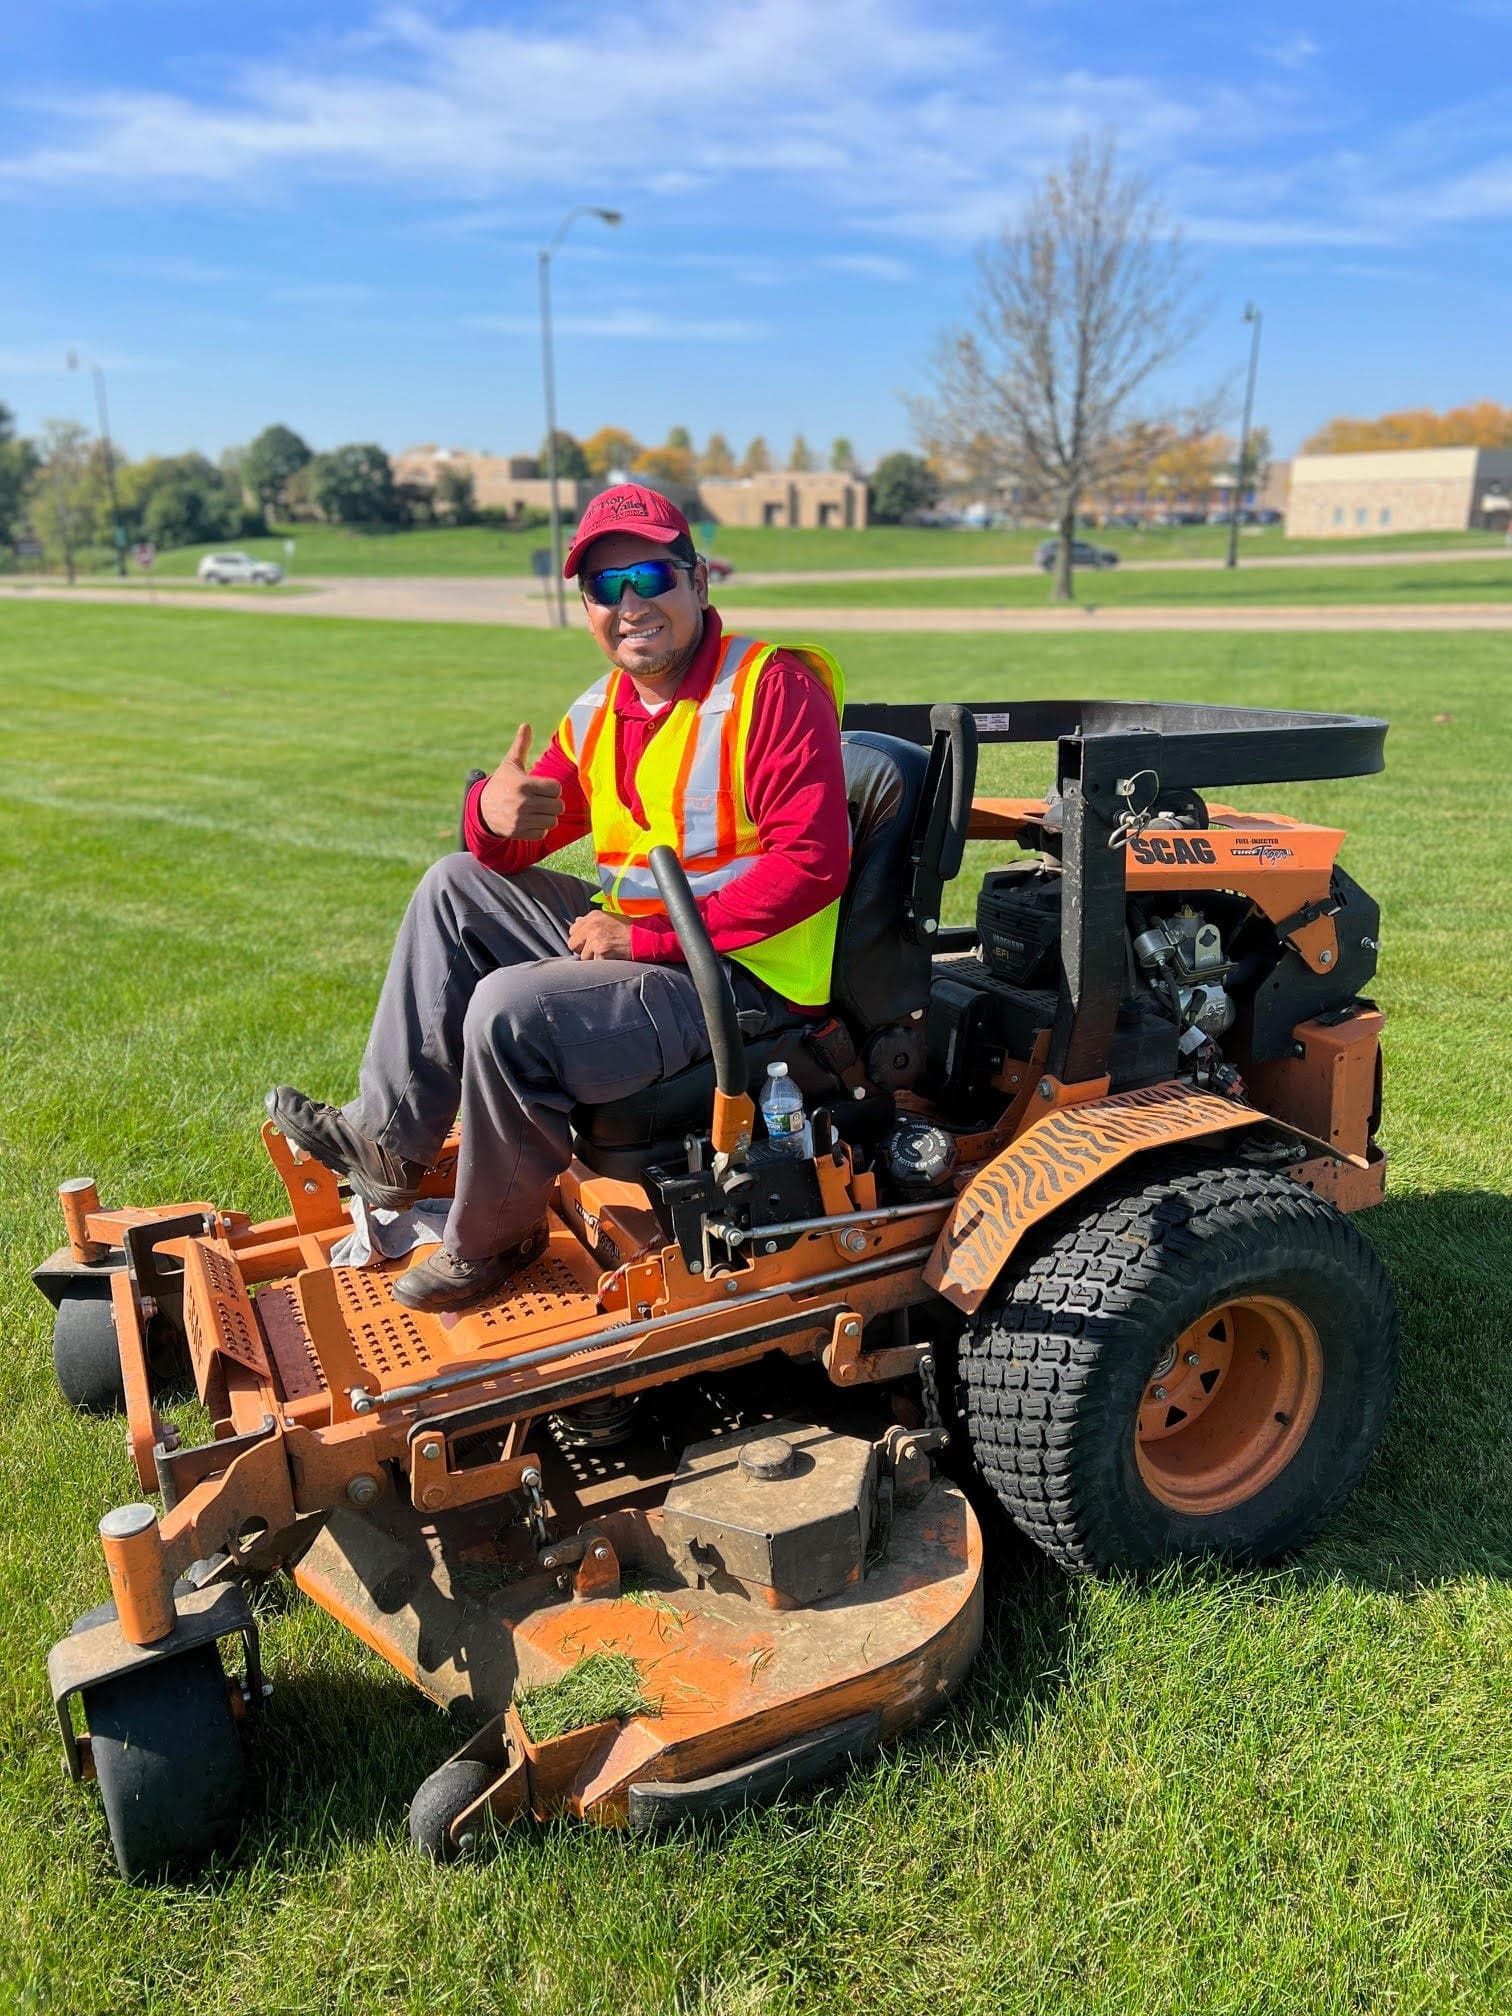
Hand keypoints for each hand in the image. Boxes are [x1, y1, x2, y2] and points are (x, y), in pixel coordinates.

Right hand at [477, 723, 564, 840]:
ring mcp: (521, 819)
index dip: (552, 788)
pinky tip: (529, 821)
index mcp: (524, 784)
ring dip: (547, 816)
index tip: (543, 787)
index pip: (556, 789)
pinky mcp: (519, 832)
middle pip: (558, 806)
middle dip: (552, 803)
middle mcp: (523, 803)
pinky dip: (539, 828)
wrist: (482, 810)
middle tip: (541, 800)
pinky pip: (542, 833)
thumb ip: (521, 746)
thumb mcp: (510, 764)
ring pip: (552, 821)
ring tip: (536, 810)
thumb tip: (526, 725)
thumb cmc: (501, 784)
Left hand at [568, 910, 634, 960]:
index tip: (588, 942)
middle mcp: (592, 925)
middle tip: (594, 950)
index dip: (580, 939)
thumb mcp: (609, 917)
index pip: (572, 930)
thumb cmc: (628, 928)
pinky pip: (594, 963)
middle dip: (582, 949)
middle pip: (573, 944)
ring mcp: (596, 938)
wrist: (644, 937)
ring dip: (593, 958)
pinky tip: (610, 958)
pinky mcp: (601, 951)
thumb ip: (590, 921)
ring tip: (606, 953)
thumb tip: (576, 921)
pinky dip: (601, 963)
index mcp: (592, 916)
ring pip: (583, 956)